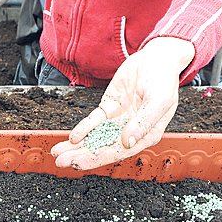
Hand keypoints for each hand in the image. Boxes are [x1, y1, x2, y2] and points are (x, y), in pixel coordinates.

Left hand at [51, 37, 194, 169]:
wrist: (157, 58)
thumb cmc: (163, 79)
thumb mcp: (159, 100)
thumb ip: (144, 122)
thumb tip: (127, 141)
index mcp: (146, 135)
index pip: (118, 152)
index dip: (98, 159)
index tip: (80, 163)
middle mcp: (131, 132)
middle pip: (103, 148)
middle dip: (81, 156)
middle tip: (61, 162)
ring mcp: (118, 121)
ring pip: (95, 137)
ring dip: (76, 147)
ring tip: (58, 153)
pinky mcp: (109, 109)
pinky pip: (93, 122)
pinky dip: (82, 129)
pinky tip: (71, 137)